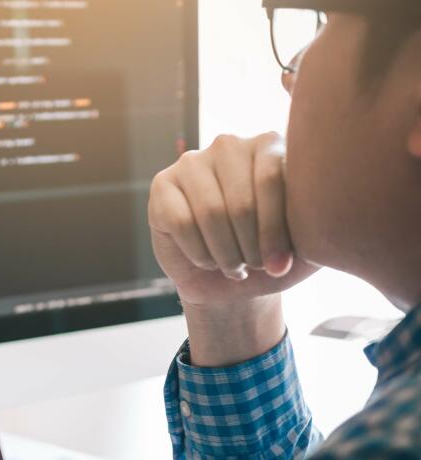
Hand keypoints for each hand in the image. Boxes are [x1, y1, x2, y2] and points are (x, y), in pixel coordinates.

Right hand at [148, 132, 317, 307]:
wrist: (228, 279)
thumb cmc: (272, 256)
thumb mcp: (308, 243)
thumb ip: (324, 223)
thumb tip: (332, 218)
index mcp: (272, 145)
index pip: (274, 179)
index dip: (275, 231)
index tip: (279, 266)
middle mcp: (231, 145)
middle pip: (241, 200)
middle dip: (250, 246)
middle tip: (255, 267)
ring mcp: (192, 161)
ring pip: (210, 213)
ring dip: (225, 253)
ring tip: (235, 267)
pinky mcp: (162, 185)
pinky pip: (181, 222)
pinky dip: (198, 253)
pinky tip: (207, 260)